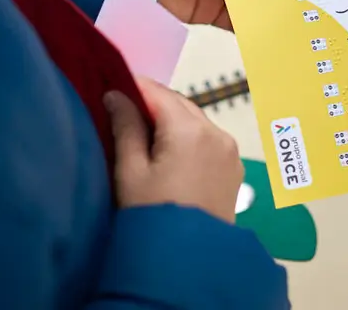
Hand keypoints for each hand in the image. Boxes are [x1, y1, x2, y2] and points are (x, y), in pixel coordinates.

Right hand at [104, 78, 242, 221]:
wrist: (187, 261)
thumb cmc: (152, 215)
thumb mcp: (130, 171)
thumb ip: (125, 127)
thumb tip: (117, 95)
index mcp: (190, 131)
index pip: (159, 93)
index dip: (135, 87)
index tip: (113, 86)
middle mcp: (217, 134)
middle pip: (181, 105)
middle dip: (154, 104)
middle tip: (125, 110)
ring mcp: (230, 151)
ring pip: (196, 121)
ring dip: (173, 121)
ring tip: (145, 133)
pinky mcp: (234, 168)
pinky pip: (209, 140)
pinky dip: (189, 137)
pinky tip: (170, 151)